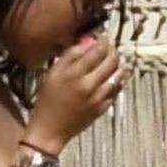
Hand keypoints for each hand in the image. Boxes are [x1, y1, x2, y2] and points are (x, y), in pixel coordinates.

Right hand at [27, 35, 124, 152]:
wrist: (50, 129)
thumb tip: (87, 42)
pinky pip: (117, 89)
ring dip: (119, 64)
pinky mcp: (103, 107)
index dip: (102, 39)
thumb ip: (70, 56)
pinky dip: (118, 79)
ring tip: (114, 59)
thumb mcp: (53, 73)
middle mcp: (89, 84)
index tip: (101, 36)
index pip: (97, 49)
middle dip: (113, 49)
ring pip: (119, 74)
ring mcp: (98, 97)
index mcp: (75, 73)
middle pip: (111, 60)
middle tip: (109, 46)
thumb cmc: (47, 100)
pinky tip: (114, 75)